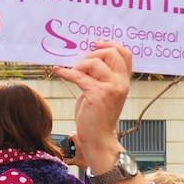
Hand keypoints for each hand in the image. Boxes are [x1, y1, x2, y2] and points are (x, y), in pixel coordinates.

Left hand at [53, 43, 130, 173]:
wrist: (99, 139)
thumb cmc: (97, 116)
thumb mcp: (103, 92)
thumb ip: (100, 76)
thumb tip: (86, 59)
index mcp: (124, 81)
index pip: (126, 54)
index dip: (110, 44)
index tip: (95, 44)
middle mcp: (121, 82)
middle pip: (111, 53)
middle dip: (92, 54)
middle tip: (80, 63)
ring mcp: (111, 88)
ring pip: (94, 62)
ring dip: (79, 65)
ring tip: (71, 73)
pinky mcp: (97, 94)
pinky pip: (78, 75)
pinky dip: (66, 72)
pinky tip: (58, 71)